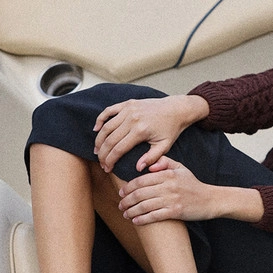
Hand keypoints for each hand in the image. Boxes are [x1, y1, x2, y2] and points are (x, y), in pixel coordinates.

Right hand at [93, 94, 208, 172]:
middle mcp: (132, 119)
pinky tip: (96, 130)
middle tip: (101, 163)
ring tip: (97, 151)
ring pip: (106, 127)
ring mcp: (128, 109)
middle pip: (109, 139)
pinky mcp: (127, 103)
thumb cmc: (171, 129)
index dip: (110, 160)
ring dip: (99, 140)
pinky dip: (100, 120)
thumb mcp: (164, 146)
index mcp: (140, 131)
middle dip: (103, 153)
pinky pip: (109, 111)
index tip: (107, 169)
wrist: (176, 109)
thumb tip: (138, 168)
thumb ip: (152, 158)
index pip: (118, 149)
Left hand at [118, 157, 215, 223]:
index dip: (128, 187)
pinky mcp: (175, 212)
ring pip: (144, 206)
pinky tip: (136, 221)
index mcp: (167, 174)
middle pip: (140, 193)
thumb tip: (148, 165)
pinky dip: (143, 219)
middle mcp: (168, 186)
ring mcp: (172, 199)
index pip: (141, 180)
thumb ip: (165, 162)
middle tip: (120, 205)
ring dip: (132, 211)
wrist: (210, 200)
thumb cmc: (193, 185)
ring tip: (125, 214)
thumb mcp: (181, 168)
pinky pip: (154, 216)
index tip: (121, 192)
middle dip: (126, 200)